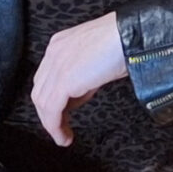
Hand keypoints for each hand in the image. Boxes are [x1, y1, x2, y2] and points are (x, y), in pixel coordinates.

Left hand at [32, 12, 127, 145]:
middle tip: (61, 126)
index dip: (53, 96)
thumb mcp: (99, 57)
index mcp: (61, 43)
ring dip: (51, 122)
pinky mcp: (64, 81)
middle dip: (48, 111)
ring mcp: (56, 65)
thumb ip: (86, 73)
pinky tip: (63, 136)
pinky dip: (55, 127)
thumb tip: (82, 91)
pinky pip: (51, 110)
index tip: (64, 110)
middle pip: (41, 89)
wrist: (131, 35)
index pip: (47, 76)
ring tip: (62, 135)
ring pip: (42, 102)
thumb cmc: (125, 41)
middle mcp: (54, 52)